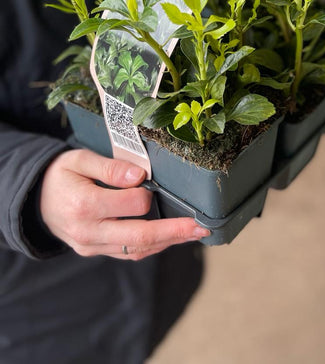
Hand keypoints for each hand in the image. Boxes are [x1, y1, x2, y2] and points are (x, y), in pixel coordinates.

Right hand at [40, 148, 209, 259]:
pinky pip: (127, 254)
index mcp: (84, 205)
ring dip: (167, 242)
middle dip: (174, 232)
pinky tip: (170, 237)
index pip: (131, 204)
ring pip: (136, 250)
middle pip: (139, 237)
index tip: (150, 181)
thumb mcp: (79, 159)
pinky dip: (151, 247)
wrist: (34, 199)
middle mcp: (88, 232)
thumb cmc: (61, 174)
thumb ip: (110, 167)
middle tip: (201, 227)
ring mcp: (91, 246)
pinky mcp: (94, 252)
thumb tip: (140, 176)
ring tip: (194, 232)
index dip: (147, 193)